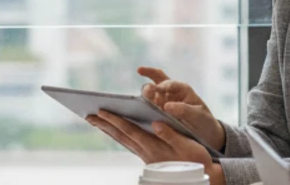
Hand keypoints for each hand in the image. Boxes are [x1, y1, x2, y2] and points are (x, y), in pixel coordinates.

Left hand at [87, 111, 219, 182]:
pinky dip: (119, 135)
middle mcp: (146, 151)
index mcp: (154, 146)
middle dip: (104, 124)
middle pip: (121, 135)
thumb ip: (171, 135)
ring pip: (123, 140)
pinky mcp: (149, 157)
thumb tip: (156, 123)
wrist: (201, 178)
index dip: (115, 120)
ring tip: (96, 121)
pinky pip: (129, 144)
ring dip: (108, 130)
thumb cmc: (196, 159)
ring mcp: (146, 155)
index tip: (101, 111)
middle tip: (89, 115)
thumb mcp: (187, 146)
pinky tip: (114, 131)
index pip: (129, 130)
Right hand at [138, 66, 224, 152]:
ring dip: (144, 96)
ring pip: (150, 93)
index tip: (159, 89)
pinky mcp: (157, 111)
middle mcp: (171, 92)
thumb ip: (184, 110)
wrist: (206, 136)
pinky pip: (147, 105)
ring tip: (139, 102)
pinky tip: (131, 107)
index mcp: (183, 90)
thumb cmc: (203, 123)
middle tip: (147, 92)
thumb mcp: (199, 116)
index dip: (165, 86)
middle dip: (151, 87)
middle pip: (157, 83)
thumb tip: (166, 106)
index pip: (172, 84)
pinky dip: (139, 104)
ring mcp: (162, 100)